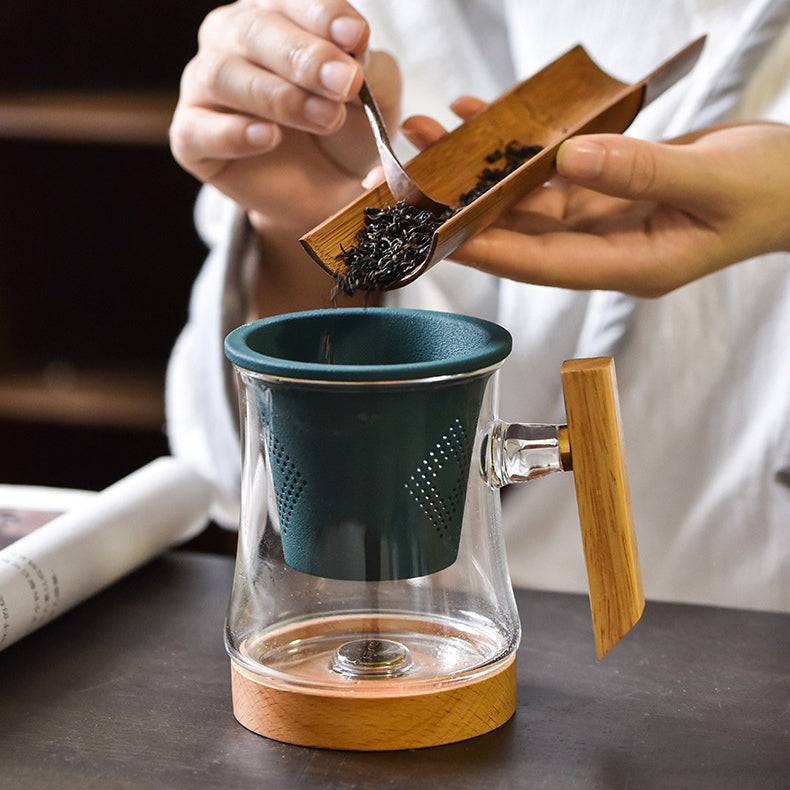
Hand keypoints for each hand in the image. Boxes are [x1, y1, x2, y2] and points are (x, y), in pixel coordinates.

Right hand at [170, 0, 399, 235]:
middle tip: (345, 84)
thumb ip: (372, 72)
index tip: (356, 38)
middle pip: (255, 30)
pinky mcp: (191, 137)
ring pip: (224, 75)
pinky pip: (199, 129)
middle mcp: (233, 40)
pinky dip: (233, 133)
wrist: (328, 191)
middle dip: (304, 57)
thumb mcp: (375, 99)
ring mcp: (206, 87)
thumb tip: (356, 55)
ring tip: (326, 118)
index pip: (292, 0)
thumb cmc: (347, 131)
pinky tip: (270, 137)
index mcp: (277, 15)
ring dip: (279, 96)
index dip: (323, 16)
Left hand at [398, 98, 789, 296]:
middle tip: (412, 175)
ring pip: (529, 197)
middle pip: (523, 231)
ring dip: (483, 168)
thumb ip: (643, 169)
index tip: (438, 232)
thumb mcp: (715, 179)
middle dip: (468, 204)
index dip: (490, 249)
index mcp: (631, 264)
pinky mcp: (609, 185)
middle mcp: (606, 246)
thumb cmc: (774, 189)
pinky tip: (484, 115)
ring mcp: (605, 217)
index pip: (544, 263)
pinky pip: (553, 167)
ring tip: (431, 134)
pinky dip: (521, 143)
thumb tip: (568, 156)